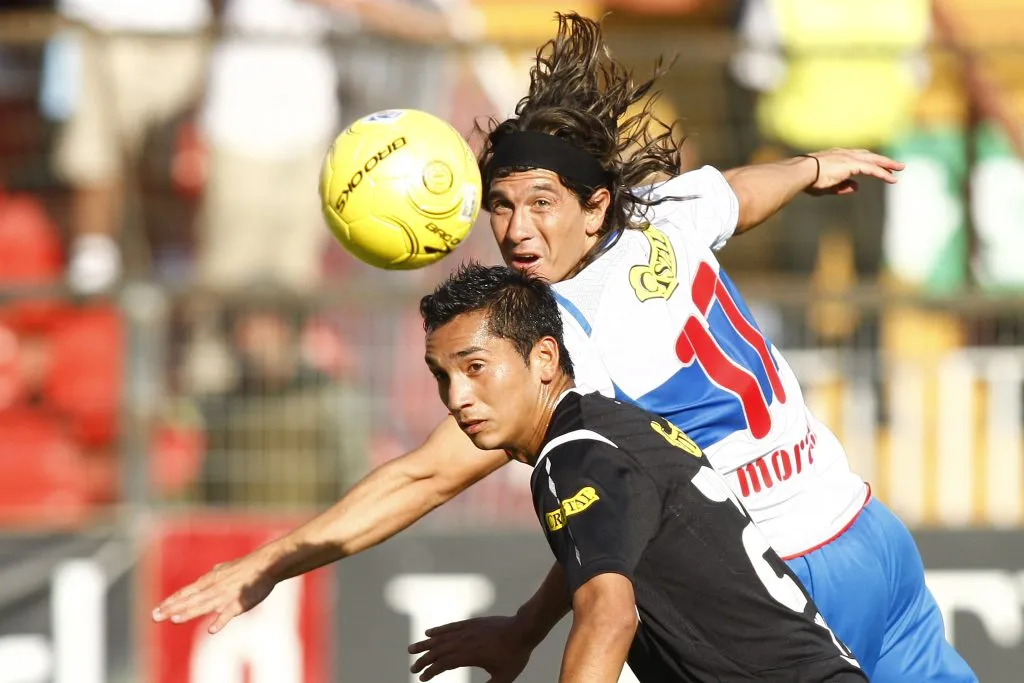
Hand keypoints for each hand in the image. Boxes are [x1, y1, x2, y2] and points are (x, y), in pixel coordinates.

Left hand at [150, 550, 277, 633]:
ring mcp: (226, 595)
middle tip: (155, 616)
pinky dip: (220, 621)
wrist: (268, 564)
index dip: (172, 601)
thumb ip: (219, 571)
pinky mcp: (240, 602)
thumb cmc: (249, 566)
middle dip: (172, 608)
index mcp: (211, 579)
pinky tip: (212, 630)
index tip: (157, 609)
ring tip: (174, 619)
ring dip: (189, 612)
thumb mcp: (229, 566)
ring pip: (204, 605)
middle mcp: (215, 587)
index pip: (187, 591)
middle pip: (190, 599)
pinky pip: (229, 613)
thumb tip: (213, 569)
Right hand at [408, 615, 532, 681]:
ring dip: (425, 643)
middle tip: (412, 667)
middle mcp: (464, 641)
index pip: (444, 664)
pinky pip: (451, 626)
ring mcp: (467, 630)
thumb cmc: (515, 655)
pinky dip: (439, 630)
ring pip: (441, 637)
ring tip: (411, 648)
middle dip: (423, 660)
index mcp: (469, 655)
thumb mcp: (503, 678)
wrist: (524, 629)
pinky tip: (429, 632)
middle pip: (438, 650)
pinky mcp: (472, 623)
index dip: (431, 671)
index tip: (422, 678)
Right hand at [804, 148, 904, 195]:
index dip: (868, 162)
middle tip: (896, 165)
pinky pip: (872, 169)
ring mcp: (849, 158)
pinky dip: (883, 174)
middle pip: (869, 156)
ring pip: (874, 160)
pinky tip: (892, 179)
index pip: (857, 158)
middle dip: (883, 160)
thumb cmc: (809, 180)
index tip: (878, 167)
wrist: (802, 173)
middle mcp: (845, 154)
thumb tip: (857, 187)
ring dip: (888, 165)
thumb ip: (843, 186)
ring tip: (900, 168)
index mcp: (837, 157)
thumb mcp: (828, 186)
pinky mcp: (853, 164)